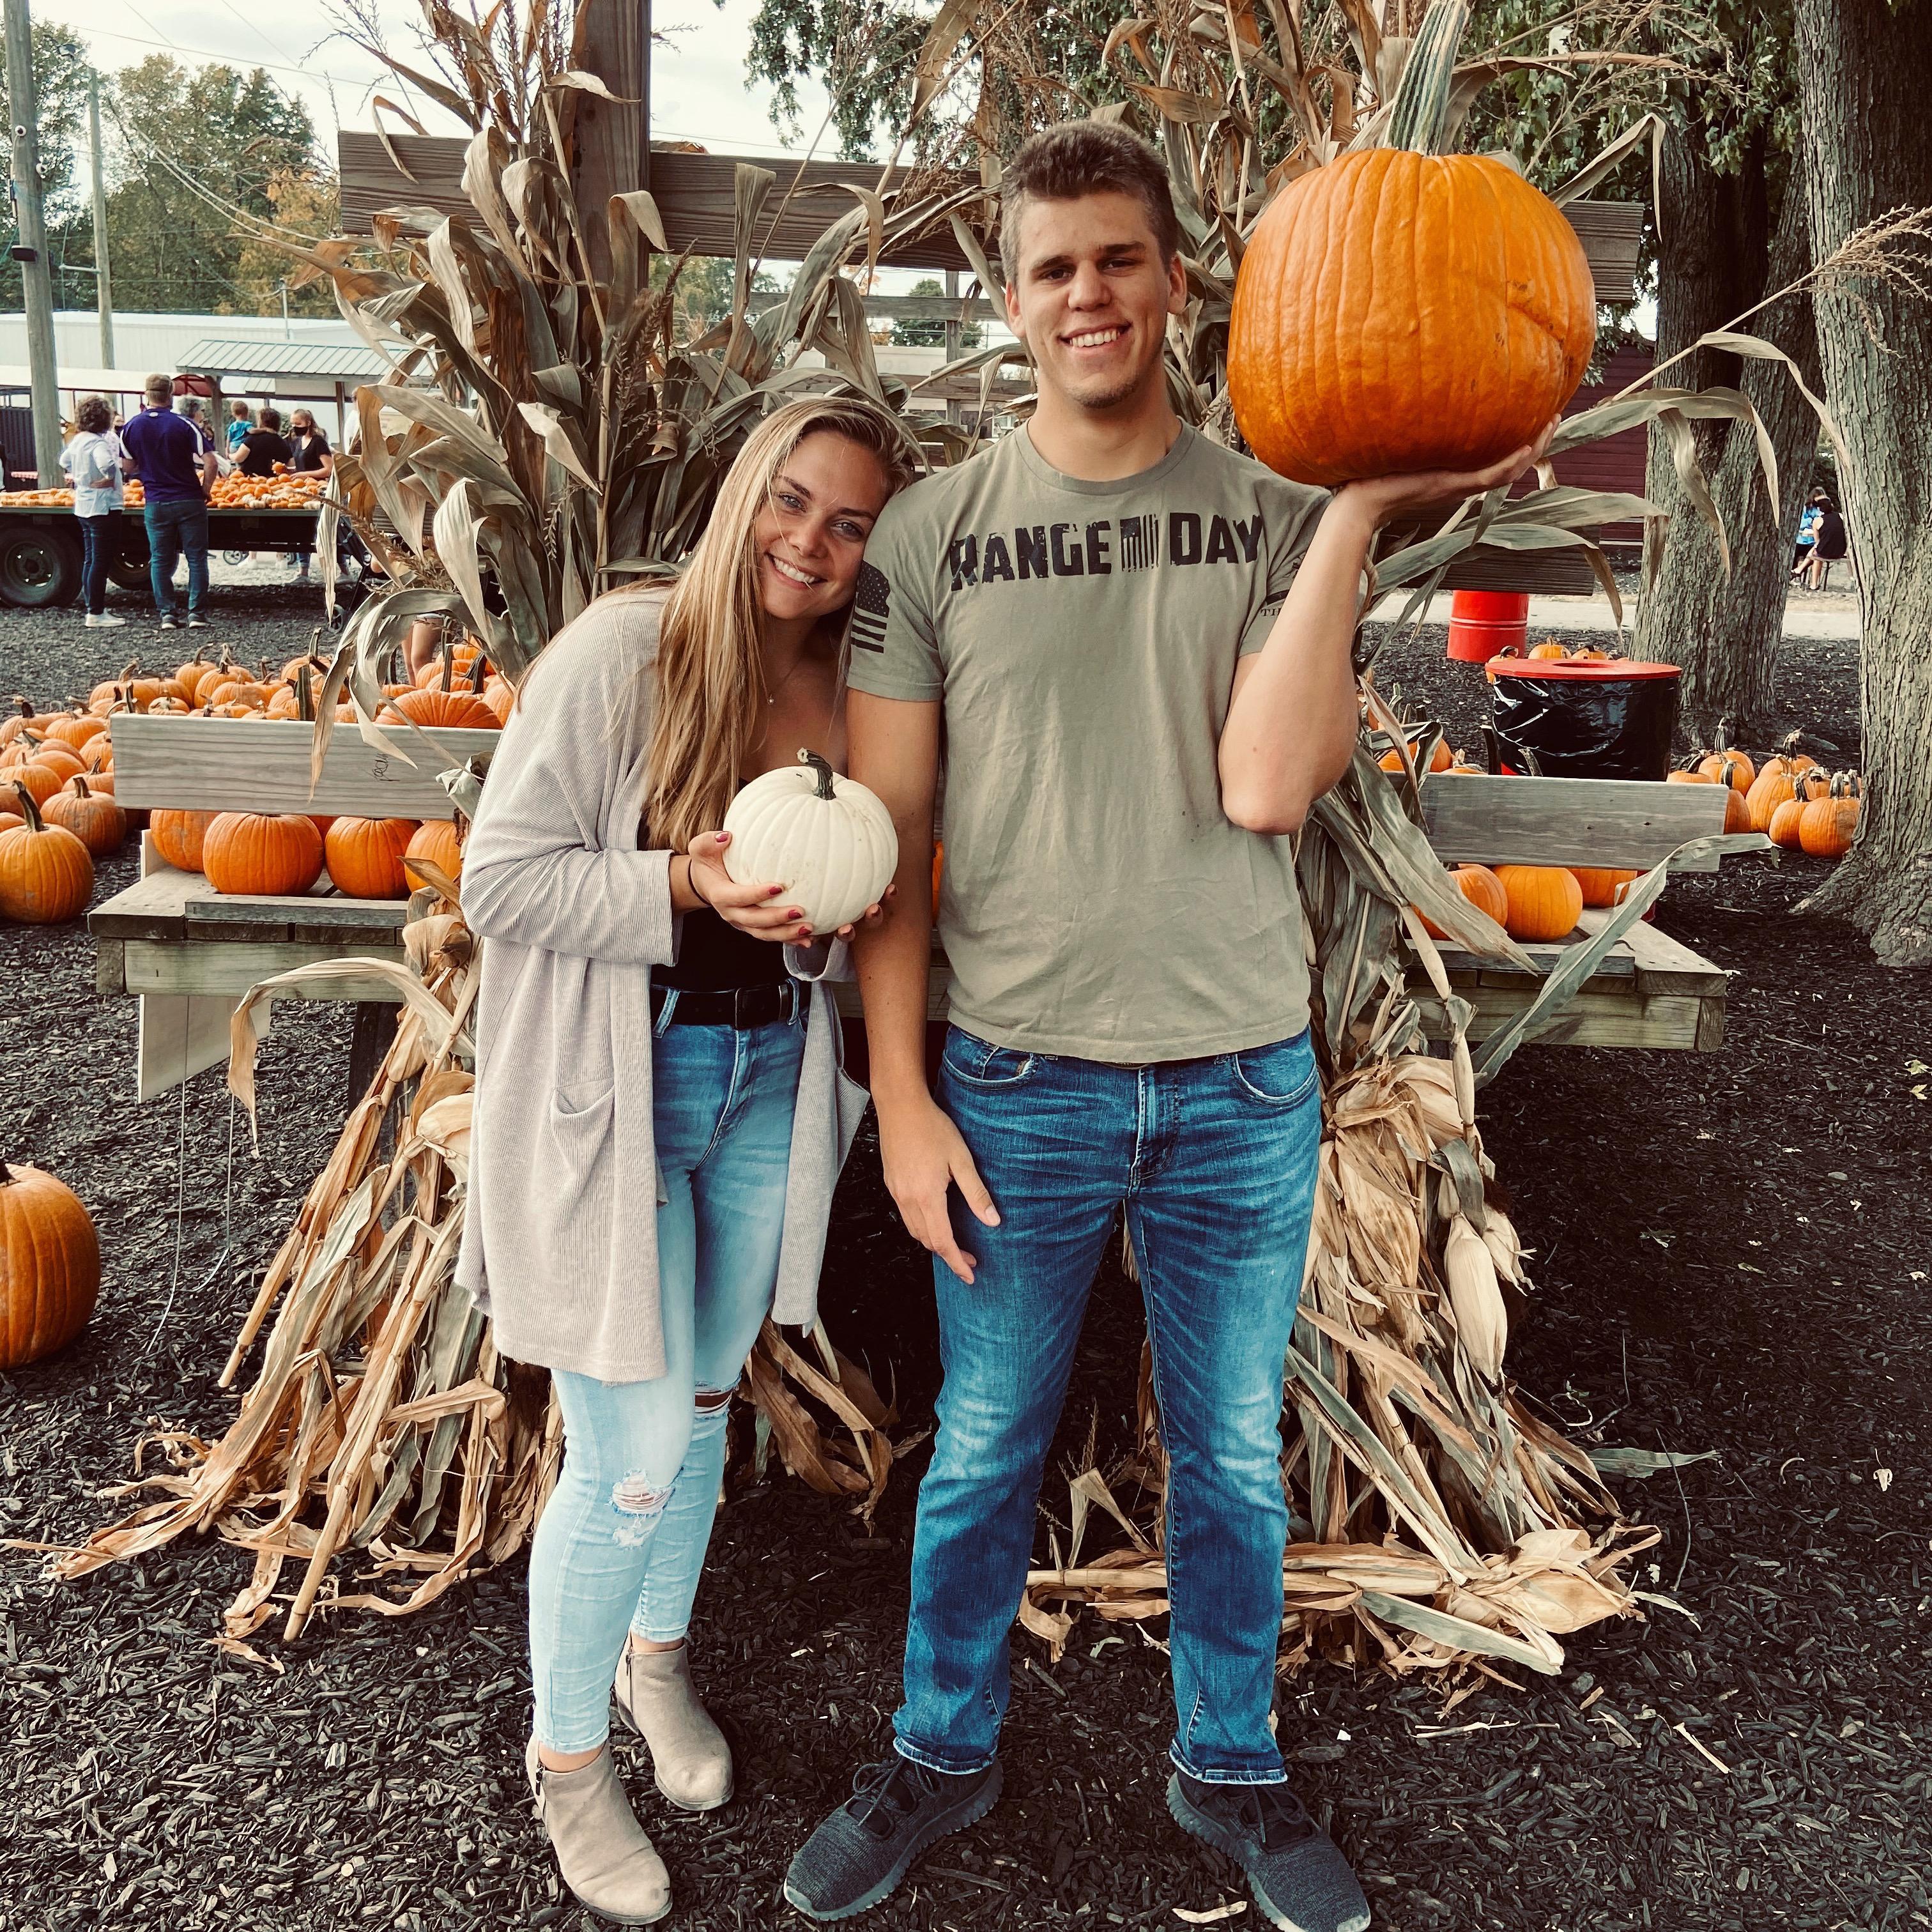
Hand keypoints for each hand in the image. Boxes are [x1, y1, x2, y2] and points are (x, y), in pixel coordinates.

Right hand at [685, 832, 897, 947]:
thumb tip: (726, 835)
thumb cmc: (709, 861)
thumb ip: (709, 841)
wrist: (705, 883)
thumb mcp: (702, 848)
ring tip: (810, 929)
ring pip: (766, 934)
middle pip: (756, 922)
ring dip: (788, 934)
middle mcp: (732, 914)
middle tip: (801, 912)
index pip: (740, 897)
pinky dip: (790, 940)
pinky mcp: (753, 928)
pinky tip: (810, 940)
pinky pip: (773, 936)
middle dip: (778, 919)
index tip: (779, 886)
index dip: (758, 894)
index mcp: (721, 895)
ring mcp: (743, 924)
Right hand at [878, 1093, 998, 1283]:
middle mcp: (907, 1200)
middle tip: (971, 1259)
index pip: (943, 1242)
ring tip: (955, 1244)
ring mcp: (896, 1193)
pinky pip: (906, 1217)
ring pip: (914, 1231)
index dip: (957, 1262)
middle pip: (927, 1241)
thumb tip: (993, 1222)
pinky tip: (935, 1221)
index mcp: (927, 1196)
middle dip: (949, 1255)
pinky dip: (922, 1227)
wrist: (900, 1107)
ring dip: (934, 1243)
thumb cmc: (933, 1128)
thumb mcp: (962, 1159)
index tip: (970, 1275)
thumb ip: (977, 1193)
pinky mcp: (892, 1185)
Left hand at [1337, 415, 1560, 531]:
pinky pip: (1490, 477)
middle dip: (1537, 441)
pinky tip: (1526, 447)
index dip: (1520, 438)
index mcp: (1455, 471)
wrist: (1359, 501)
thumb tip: (1411, 390)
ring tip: (1550, 424)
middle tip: (1555, 416)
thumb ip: (1414, 424)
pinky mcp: (1450, 487)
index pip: (1496, 456)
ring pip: (1510, 470)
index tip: (1535, 414)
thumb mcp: (1401, 443)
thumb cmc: (1372, 473)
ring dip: (1534, 449)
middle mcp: (1462, 480)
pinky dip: (1510, 463)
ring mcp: (1458, 485)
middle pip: (1513, 463)